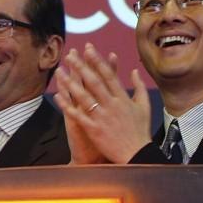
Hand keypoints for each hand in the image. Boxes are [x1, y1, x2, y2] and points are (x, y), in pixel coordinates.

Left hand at [53, 44, 152, 163]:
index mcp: (123, 98)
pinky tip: (57, 96)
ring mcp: (102, 117)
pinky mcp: (94, 129)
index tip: (88, 49)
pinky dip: (67, 105)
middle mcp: (112, 105)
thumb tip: (133, 70)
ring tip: (59, 71)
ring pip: (83, 96)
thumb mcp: (144, 106)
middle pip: (94, 82)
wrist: (138, 154)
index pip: (108, 75)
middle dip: (81, 66)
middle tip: (69, 55)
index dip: (97, 60)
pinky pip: (78, 115)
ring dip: (70, 82)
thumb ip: (139, 87)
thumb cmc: (140, 130)